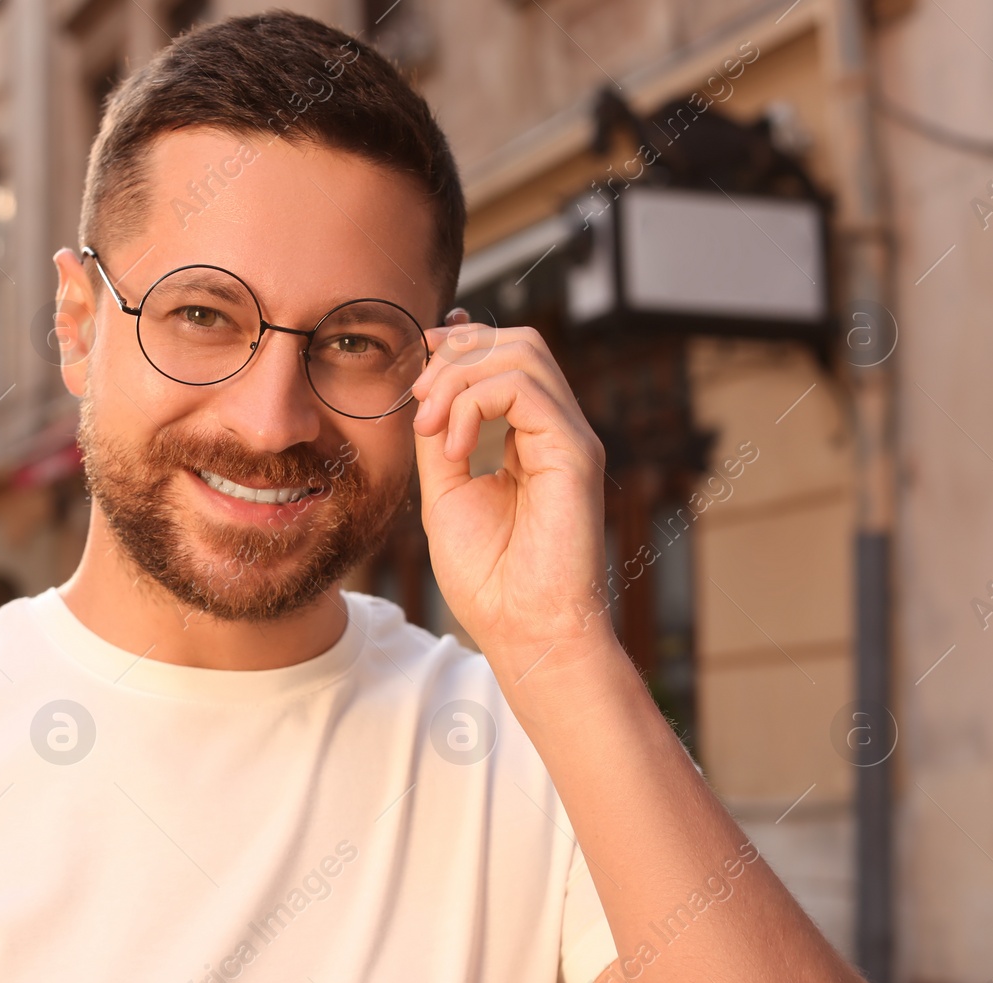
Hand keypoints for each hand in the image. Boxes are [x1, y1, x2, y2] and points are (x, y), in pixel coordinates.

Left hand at [410, 311, 615, 665]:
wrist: (523, 629)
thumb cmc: (490, 578)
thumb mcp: (445, 493)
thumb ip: (437, 439)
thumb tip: (425, 390)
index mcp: (528, 438)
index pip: (505, 359)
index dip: (459, 344)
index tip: (416, 362)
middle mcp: (554, 431)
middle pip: (518, 342)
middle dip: (456, 354)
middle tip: (419, 400)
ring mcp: (568, 437)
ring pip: (523, 352)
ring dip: (459, 377)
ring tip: (430, 426)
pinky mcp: (575, 451)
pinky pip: (524, 388)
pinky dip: (474, 404)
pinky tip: (453, 449)